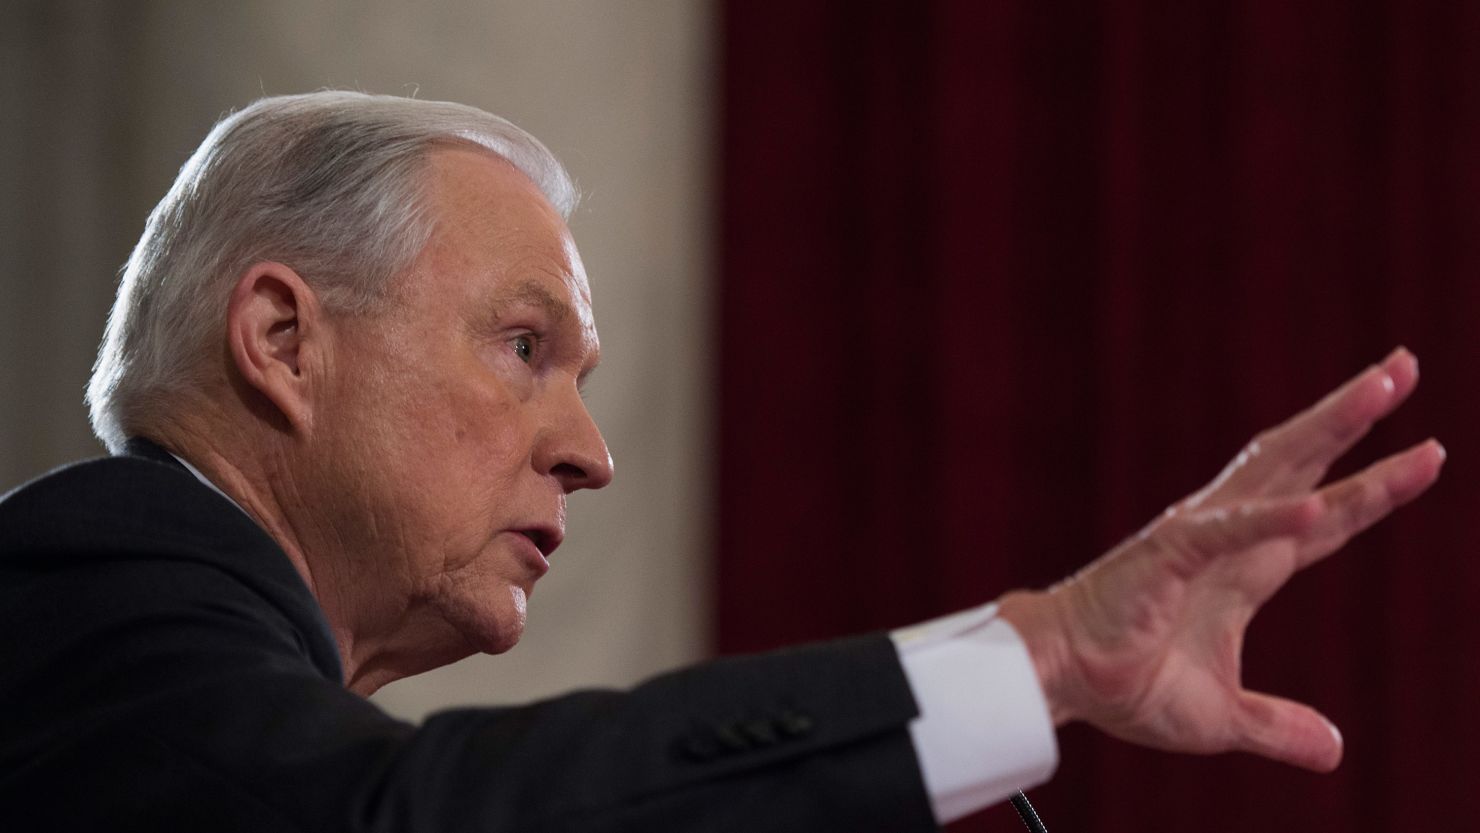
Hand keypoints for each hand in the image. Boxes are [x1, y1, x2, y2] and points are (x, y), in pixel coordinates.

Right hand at [997, 347, 1443, 771]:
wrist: (1060, 680)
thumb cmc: (1126, 684)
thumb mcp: (1222, 716)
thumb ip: (1277, 725)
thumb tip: (1333, 751)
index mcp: (1244, 570)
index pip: (1325, 518)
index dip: (1376, 488)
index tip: (1428, 454)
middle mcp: (1229, 538)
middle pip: (1306, 465)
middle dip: (1356, 419)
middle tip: (1403, 366)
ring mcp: (1198, 539)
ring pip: (1276, 472)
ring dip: (1331, 430)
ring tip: (1380, 388)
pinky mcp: (1165, 556)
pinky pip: (1225, 534)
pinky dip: (1270, 519)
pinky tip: (1315, 506)